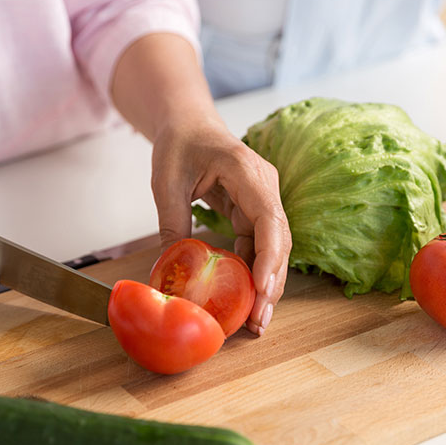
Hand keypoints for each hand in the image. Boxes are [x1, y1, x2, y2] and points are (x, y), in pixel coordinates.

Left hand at [150, 117, 291, 335]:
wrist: (188, 123)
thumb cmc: (179, 143)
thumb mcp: (166, 182)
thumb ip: (172, 223)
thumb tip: (173, 269)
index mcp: (246, 171)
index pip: (269, 218)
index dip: (269, 257)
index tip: (262, 290)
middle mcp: (264, 187)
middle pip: (279, 240)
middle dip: (271, 283)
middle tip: (259, 321)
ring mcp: (262, 200)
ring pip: (273, 248)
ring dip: (265, 284)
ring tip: (256, 321)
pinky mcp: (253, 211)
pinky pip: (258, 246)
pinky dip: (253, 273)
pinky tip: (248, 300)